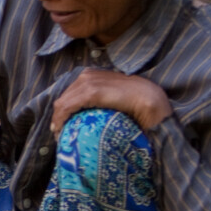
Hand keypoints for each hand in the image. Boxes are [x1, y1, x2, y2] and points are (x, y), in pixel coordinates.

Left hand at [51, 68, 172, 133]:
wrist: (152, 100)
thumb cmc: (137, 103)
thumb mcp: (114, 99)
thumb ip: (101, 102)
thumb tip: (90, 117)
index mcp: (92, 75)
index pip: (70, 93)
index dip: (63, 110)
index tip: (62, 126)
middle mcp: (88, 75)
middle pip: (64, 98)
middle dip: (59, 116)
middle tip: (60, 133)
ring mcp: (89, 82)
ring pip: (62, 103)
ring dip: (58, 120)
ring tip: (60, 136)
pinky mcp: (91, 92)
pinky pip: (67, 107)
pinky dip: (61, 120)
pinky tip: (61, 131)